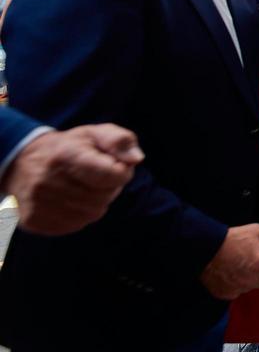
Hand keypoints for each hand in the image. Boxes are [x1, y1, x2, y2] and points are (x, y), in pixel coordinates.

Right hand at [3, 124, 142, 235]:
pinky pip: (75, 225)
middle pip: (104, 198)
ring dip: (95, 203)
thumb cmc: (68, 147)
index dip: (121, 172)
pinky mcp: (32, 221)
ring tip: (82, 187)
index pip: (112, 175)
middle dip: (108, 188)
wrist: (21, 162)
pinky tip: (70, 200)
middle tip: (95, 176)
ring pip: (91, 214)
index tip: (114, 165)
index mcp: (66, 155)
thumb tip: (136, 159)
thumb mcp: (95, 134)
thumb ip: (120, 141)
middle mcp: (47, 181)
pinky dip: (79, 215)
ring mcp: (37, 203)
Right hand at [200, 223, 258, 299]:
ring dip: (253, 278)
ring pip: (251, 286)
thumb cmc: (232, 238)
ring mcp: (237, 288)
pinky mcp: (224, 293)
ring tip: (245, 265)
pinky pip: (237, 291)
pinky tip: (234, 274)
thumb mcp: (256, 231)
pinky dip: (238, 285)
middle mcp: (251, 280)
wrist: (205, 248)